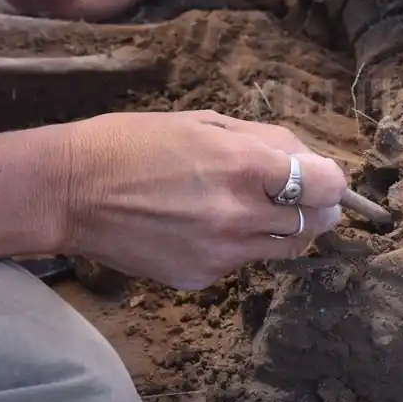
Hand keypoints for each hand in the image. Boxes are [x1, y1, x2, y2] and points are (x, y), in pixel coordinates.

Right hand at [58, 111, 346, 289]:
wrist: (71, 191)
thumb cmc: (137, 143)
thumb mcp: (206, 123)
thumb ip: (266, 142)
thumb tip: (308, 159)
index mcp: (246, 167)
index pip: (329, 185)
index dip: (331, 179)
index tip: (320, 176)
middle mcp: (241, 216)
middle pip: (318, 224)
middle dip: (317, 207)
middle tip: (298, 194)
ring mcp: (222, 253)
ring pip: (287, 249)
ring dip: (285, 229)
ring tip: (254, 208)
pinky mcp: (201, 277)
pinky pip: (243, 263)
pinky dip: (240, 246)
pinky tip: (207, 226)